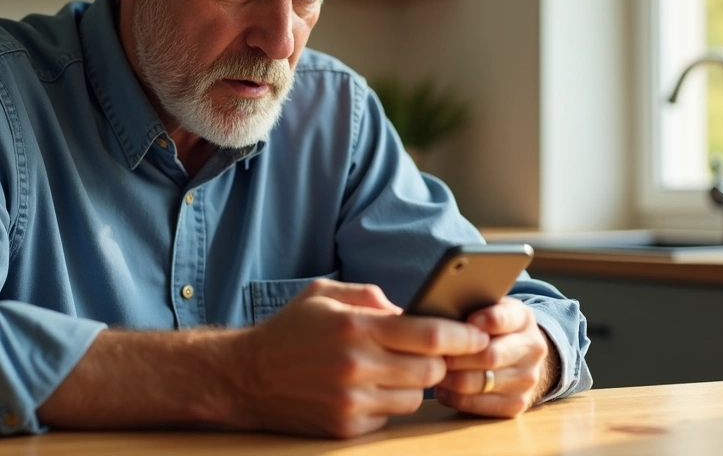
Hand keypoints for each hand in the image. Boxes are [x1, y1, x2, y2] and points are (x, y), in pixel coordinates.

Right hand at [231, 279, 490, 437]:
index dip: (462, 336)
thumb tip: (410, 310)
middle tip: (430, 353)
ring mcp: (351, 401)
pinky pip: (389, 416)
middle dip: (438, 361)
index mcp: (356, 327)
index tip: (477, 335)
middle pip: (431, 371)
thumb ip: (371, 296)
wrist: (245, 378)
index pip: (430, 334)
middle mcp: (356, 366)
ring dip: (414, 384)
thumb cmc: (289, 331)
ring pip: (415, 397)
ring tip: (391, 369)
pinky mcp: (345, 427)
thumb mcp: (324, 294)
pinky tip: (366, 389)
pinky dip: (387, 403)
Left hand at [434, 297, 551, 417]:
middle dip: (457, 356)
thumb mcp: (488, 307)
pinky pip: (479, 405)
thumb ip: (472, 305)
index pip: (504, 318)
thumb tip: (439, 307)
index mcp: (523, 318)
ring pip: (481, 383)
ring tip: (432, 370)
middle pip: (490, 356)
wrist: (519, 356)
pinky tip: (443, 388)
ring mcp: (528, 379)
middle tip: (432, 354)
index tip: (461, 324)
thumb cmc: (490, 328)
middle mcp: (532, 349)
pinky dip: (455, 397)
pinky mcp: (518, 405)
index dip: (481, 322)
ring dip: (451, 378)